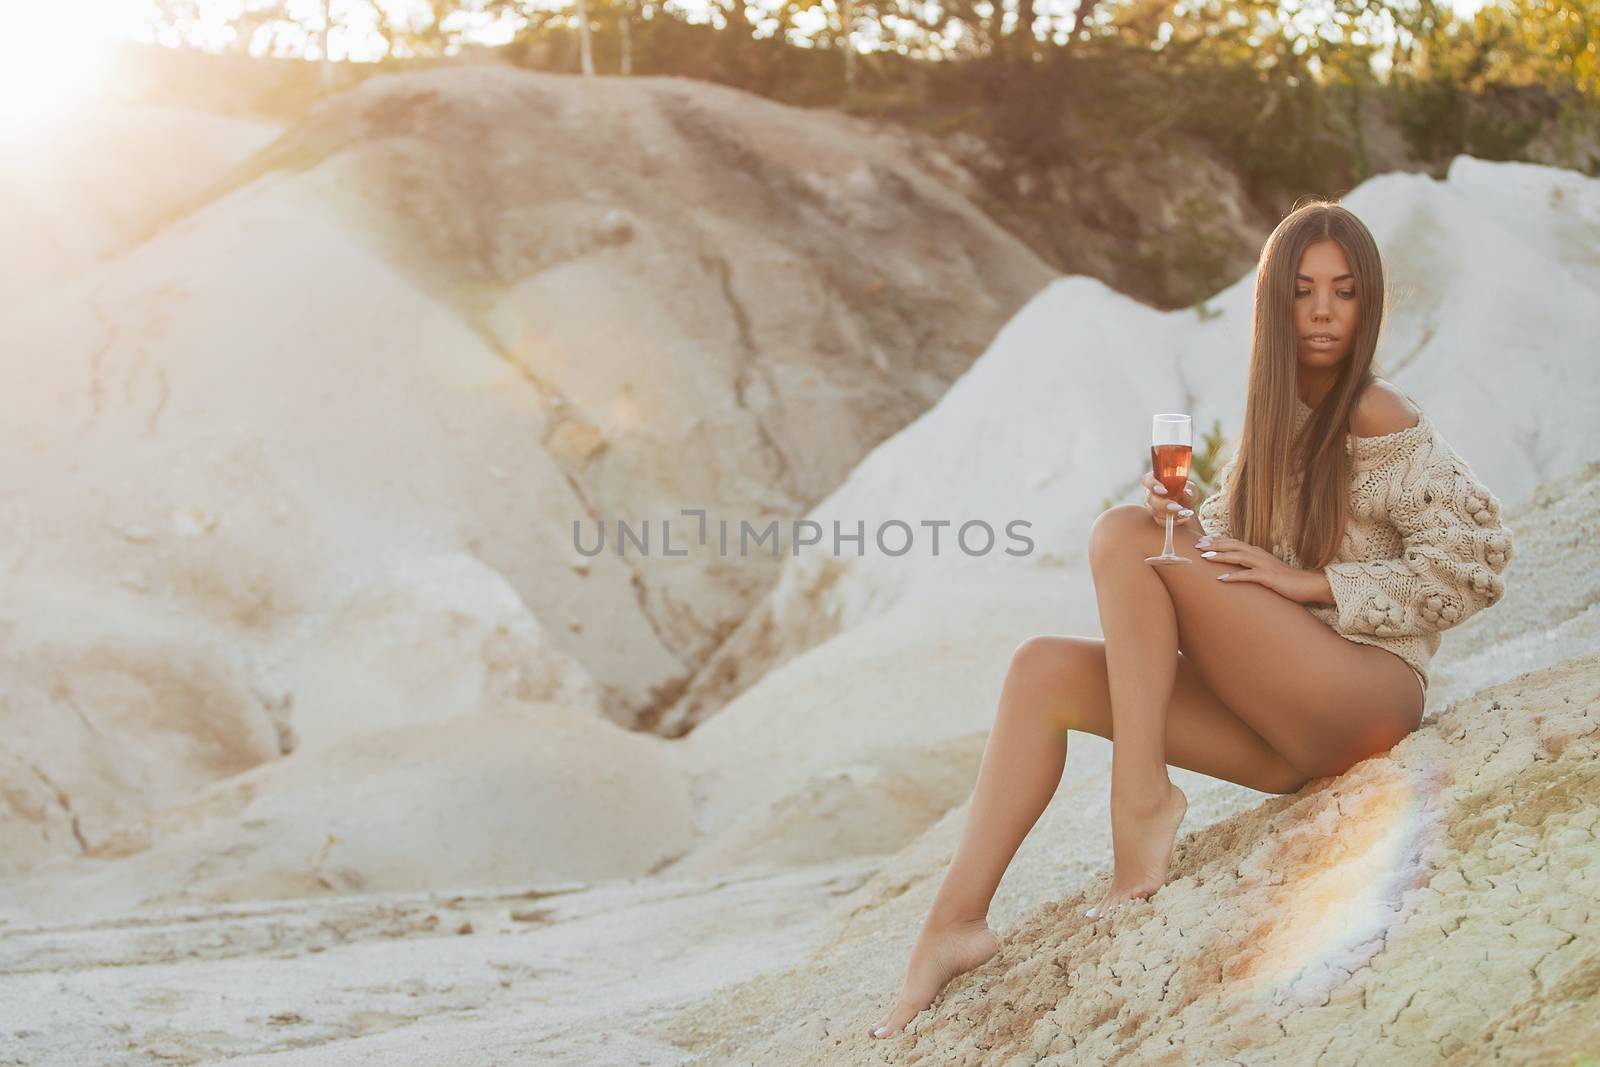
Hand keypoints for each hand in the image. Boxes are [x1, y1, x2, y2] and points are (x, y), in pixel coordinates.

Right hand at [1141, 471, 1194, 527]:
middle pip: (1149, 498)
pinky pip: (1160, 521)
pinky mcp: (1156, 518)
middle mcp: (1151, 493)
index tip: (1164, 491)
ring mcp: (1151, 506)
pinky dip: (1172, 521)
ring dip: (1169, 513)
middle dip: (1163, 504)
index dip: (1152, 484)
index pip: (1147, 480)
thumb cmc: (1187, 494)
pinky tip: (1182, 519)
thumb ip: (1190, 490)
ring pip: (1154, 511)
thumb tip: (1186, 493)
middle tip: (1177, 507)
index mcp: (1156, 480)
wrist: (1188, 509)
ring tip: (1184, 513)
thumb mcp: (1192, 490)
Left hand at [1193, 536, 1322, 602]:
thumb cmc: (1284, 579)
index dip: (1217, 540)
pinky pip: (1248, 576)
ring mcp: (1264, 565)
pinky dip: (1234, 577)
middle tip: (1197, 545)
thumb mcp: (1264, 570)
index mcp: (1257, 552)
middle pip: (1233, 546)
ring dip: (1221, 556)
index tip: (1201, 539)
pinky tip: (1221, 579)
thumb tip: (1232, 569)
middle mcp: (1259, 555)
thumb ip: (1249, 566)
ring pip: (1239, 557)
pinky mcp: (1268, 577)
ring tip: (1205, 557)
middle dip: (1214, 544)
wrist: (1307, 585)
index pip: (1234, 542)